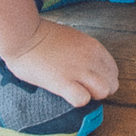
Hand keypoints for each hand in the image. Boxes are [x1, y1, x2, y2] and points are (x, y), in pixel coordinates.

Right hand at [1, 18, 117, 107]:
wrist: (22, 35)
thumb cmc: (41, 36)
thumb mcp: (72, 38)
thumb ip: (84, 51)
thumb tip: (88, 65)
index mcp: (93, 46)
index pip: (113, 70)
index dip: (103, 79)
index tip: (90, 81)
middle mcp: (90, 58)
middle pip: (112, 83)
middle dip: (100, 90)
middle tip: (84, 88)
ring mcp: (78, 70)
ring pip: (103, 91)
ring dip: (92, 96)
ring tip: (76, 91)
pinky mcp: (63, 82)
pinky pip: (82, 99)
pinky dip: (76, 100)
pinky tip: (66, 94)